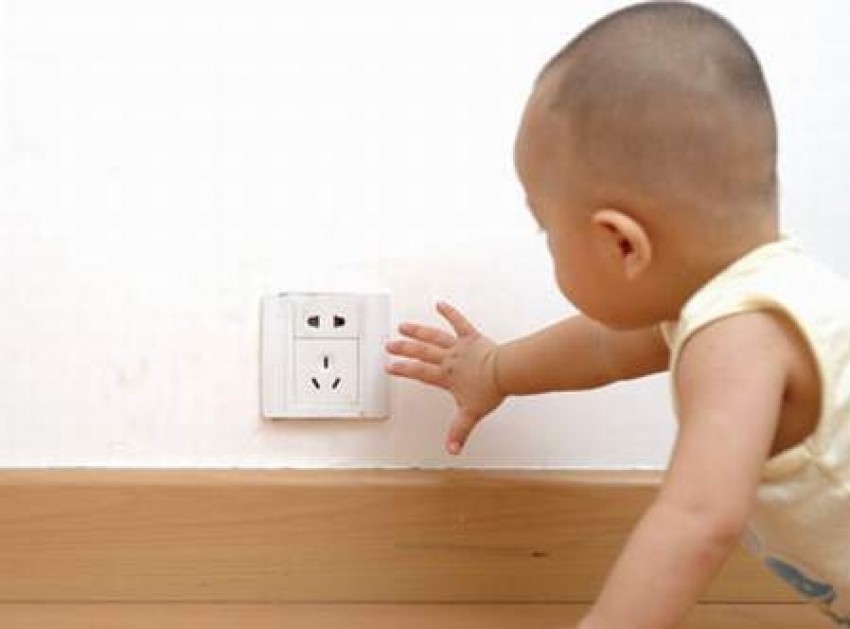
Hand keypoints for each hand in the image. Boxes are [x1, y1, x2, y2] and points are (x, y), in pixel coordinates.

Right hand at [385, 301, 504, 453]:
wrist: (505, 372)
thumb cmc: (490, 389)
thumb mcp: (471, 414)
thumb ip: (459, 431)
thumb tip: (452, 449)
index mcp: (445, 376)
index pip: (419, 372)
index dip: (403, 369)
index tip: (390, 366)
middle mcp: (448, 359)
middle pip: (421, 352)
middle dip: (404, 349)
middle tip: (390, 345)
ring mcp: (459, 346)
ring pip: (433, 336)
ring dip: (418, 330)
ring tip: (404, 326)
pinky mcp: (471, 336)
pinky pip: (459, 322)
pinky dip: (450, 312)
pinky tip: (440, 304)